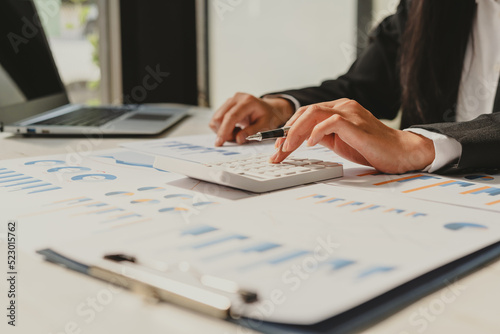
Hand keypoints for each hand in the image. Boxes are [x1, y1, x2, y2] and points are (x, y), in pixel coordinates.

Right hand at [209, 93, 293, 145]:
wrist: (269, 109)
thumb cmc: (268, 117)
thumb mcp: (265, 126)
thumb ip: (252, 132)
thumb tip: (238, 139)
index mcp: (248, 101)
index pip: (231, 116)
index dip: (224, 130)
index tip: (220, 142)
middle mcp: (236, 98)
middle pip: (219, 117)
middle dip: (224, 132)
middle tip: (237, 138)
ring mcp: (230, 101)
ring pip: (216, 119)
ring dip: (224, 131)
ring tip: (238, 132)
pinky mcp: (226, 106)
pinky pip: (217, 119)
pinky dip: (223, 128)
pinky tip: (234, 128)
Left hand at [270, 99, 434, 173]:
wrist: (399, 152)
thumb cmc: (371, 148)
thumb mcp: (340, 141)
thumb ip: (322, 135)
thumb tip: (301, 139)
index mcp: (338, 109)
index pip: (306, 114)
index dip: (288, 129)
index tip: (278, 148)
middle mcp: (343, 106)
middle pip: (305, 112)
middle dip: (286, 132)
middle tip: (277, 151)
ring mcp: (349, 113)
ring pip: (313, 113)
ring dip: (295, 132)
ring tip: (287, 148)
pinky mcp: (355, 123)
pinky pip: (330, 122)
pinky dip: (315, 132)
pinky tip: (309, 144)